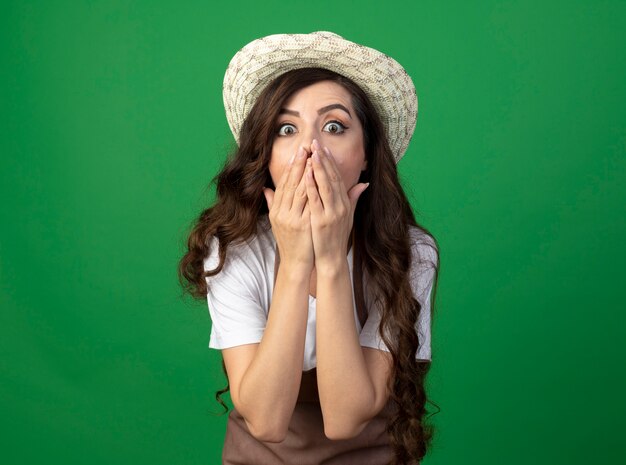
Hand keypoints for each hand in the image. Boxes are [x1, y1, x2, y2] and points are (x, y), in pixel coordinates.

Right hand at [263, 146, 314, 271]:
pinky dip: (311, 188)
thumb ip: (272, 203)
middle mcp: (281, 212)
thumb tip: (265, 188)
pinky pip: (307, 203)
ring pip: (298, 190)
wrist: (295, 263)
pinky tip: (315, 177)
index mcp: (276, 210)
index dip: (291, 167)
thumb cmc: (290, 242)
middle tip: (305, 147)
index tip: (297, 152)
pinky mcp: (302, 224)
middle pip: (290, 183)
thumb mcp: (277, 222)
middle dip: (298, 164)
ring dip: (305, 172)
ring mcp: (291, 218)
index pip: (283, 184)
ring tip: (312, 156)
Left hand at [304, 140, 368, 269]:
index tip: (324, 148)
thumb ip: (354, 198)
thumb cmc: (338, 237)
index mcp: (345, 204)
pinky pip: (316, 200)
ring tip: (311, 153)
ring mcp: (332, 213)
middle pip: (332, 178)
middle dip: (324, 160)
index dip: (331, 162)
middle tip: (316, 143)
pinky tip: (306, 174)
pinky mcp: (321, 221)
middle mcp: (341, 206)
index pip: (338, 178)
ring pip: (325, 186)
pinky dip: (311, 186)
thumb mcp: (349, 216)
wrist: (332, 258)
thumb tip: (365, 183)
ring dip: (318, 168)